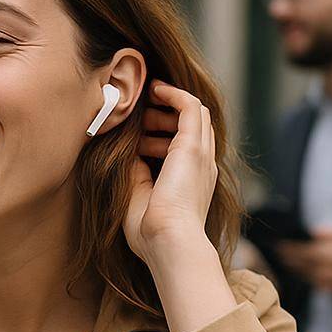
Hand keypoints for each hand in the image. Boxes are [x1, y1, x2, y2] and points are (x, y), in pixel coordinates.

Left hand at [125, 79, 217, 263]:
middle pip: (193, 125)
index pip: (187, 145)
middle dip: (165, 115)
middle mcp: (202, 166)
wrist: (168, 242)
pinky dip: (174, 94)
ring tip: (144, 99)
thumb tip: (128, 149)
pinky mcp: (193, 147)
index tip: (139, 129)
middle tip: (139, 115)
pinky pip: (191, 107)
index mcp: (193, 181)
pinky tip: (156, 89)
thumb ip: (136, 171)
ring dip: (168, 104)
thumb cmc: (150, 231)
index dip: (165, 131)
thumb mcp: (138, 194)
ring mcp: (201, 154)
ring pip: (194, 113)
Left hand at [276, 224, 331, 293]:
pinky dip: (300, 275)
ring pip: (305, 274)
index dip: (294, 248)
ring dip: (292, 267)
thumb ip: (330, 232)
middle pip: (304, 264)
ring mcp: (330, 281)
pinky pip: (310, 281)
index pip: (309, 251)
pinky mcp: (328, 288)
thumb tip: (313, 232)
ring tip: (281, 258)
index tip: (282, 243)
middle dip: (289, 257)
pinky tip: (292, 268)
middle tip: (277, 250)